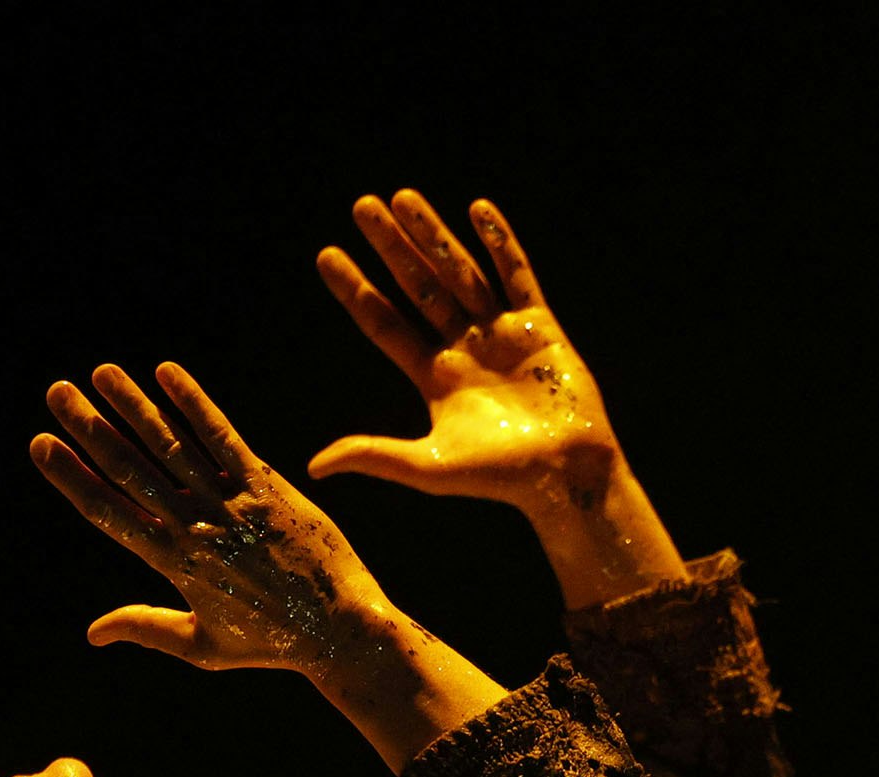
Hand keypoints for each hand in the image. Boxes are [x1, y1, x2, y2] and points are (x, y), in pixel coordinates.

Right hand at [32, 360, 393, 673]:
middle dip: (89, 427)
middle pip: (130, 469)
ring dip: (133, 405)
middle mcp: (196, 528)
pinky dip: (195, 403)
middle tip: (56, 391)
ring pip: (171, 446)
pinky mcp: (267, 487)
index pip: (108, 512)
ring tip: (101, 372)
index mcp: (173, 565)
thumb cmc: (271, 642)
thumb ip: (146, 626)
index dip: (71, 476)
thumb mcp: (202, 646)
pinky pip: (223, 437)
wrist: (340, 631)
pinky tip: (167, 372)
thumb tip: (93, 632)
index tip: (41, 444)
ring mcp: (231, 504)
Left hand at [308, 193, 686, 609]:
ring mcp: (500, 334)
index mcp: (434, 377)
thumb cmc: (499, 478)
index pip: (384, 323)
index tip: (328, 255)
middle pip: (417, 286)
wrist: (565, 476)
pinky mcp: (540, 327)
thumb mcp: (427, 468)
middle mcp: (463, 348)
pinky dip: (501, 242)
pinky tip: (477, 210)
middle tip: (363, 206)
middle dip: (390, 247)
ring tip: (403, 197)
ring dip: (432, 235)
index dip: (356, 290)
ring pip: (459, 272)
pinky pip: (517, 275)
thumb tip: (313, 466)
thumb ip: (374, 455)